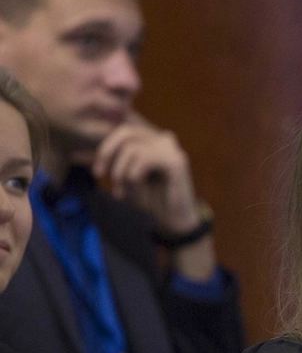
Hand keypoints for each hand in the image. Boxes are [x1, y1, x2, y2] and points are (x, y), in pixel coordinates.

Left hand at [92, 113, 199, 234]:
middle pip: (125, 131)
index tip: (83, 161)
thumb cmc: (150, 200)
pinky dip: (133, 176)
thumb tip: (75, 154)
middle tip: (99, 175)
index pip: (121, 129)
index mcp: (151, 138)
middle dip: (106, 153)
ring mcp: (171, 148)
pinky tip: (134, 191)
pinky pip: (144, 159)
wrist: (173, 223)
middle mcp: (163, 138)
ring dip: (120, 172)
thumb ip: (105, 163)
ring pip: (132, 148)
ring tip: (120, 192)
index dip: (103, 144)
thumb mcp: (122, 178)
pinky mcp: (176, 161)